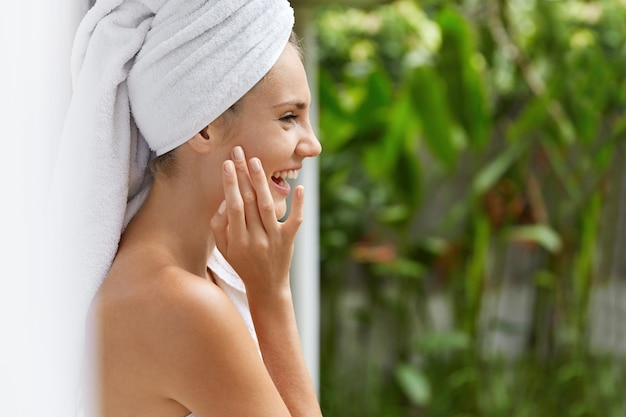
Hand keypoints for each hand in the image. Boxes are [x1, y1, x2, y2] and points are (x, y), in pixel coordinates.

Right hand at [210, 146, 303, 295]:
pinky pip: (295, 220)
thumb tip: (225, 200)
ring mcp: (274, 238)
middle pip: (249, 201)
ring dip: (262, 181)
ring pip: (268, 206)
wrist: (267, 287)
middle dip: (243, 174)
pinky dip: (299, 204)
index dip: (230, 184)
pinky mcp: (289, 239)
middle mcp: (256, 238)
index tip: (227, 164)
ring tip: (255, 162)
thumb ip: (220, 225)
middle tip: (239, 151)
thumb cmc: (242, 263)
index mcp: (237, 240)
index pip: (233, 206)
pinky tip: (299, 187)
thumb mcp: (224, 249)